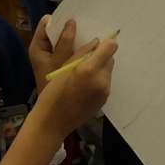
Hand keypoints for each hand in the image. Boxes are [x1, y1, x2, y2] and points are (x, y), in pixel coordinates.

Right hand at [30, 18, 116, 134]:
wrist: (53, 122)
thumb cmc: (53, 93)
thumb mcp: (64, 68)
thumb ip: (82, 53)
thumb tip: (97, 43)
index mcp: (90, 69)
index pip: (111, 47)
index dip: (105, 45)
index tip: (95, 47)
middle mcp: (102, 80)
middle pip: (110, 59)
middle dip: (101, 57)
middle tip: (84, 63)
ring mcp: (105, 91)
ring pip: (108, 71)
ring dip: (100, 70)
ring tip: (82, 78)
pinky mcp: (105, 100)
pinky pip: (106, 83)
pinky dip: (98, 81)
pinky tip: (84, 88)